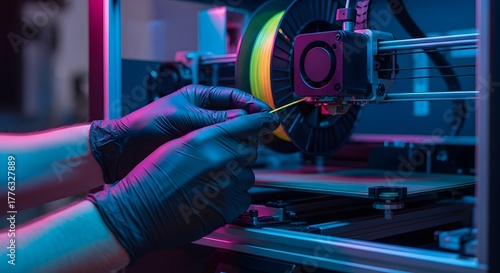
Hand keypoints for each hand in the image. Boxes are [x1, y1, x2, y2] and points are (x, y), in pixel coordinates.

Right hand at [87, 112, 278, 261]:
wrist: (141, 211)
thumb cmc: (151, 179)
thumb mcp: (178, 144)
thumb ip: (208, 137)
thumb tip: (227, 132)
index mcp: (208, 138)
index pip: (247, 122)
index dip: (261, 120)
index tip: (269, 119)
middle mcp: (223, 159)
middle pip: (249, 150)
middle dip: (239, 154)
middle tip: (219, 163)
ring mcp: (229, 183)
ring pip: (247, 175)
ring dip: (234, 178)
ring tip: (208, 184)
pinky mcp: (231, 206)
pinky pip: (244, 196)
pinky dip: (233, 196)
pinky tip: (212, 197)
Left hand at [89, 84, 271, 182]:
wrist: (123, 149)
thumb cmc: (144, 126)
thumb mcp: (179, 118)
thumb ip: (210, 119)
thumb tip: (240, 119)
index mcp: (199, 97)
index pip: (234, 97)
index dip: (252, 105)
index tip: (268, 114)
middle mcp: (203, 114)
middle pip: (236, 116)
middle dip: (249, 123)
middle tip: (262, 133)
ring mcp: (201, 132)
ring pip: (229, 134)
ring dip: (240, 139)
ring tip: (250, 147)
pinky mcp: (197, 150)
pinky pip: (218, 149)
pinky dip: (228, 152)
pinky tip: (234, 158)